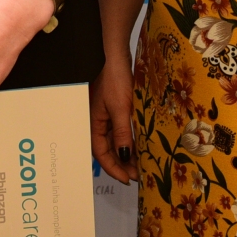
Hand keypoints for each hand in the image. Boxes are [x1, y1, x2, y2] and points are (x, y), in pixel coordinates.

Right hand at [90, 45, 135, 183]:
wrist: (117, 57)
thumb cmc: (115, 81)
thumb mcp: (120, 109)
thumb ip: (122, 133)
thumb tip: (124, 157)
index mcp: (94, 124)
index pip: (101, 153)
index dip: (113, 168)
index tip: (127, 179)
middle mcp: (99, 122)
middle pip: (109, 150)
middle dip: (122, 164)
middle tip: (138, 175)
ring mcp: (108, 116)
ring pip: (117, 141)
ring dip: (127, 154)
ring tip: (142, 164)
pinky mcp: (117, 109)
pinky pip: (123, 130)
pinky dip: (131, 140)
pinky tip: (141, 145)